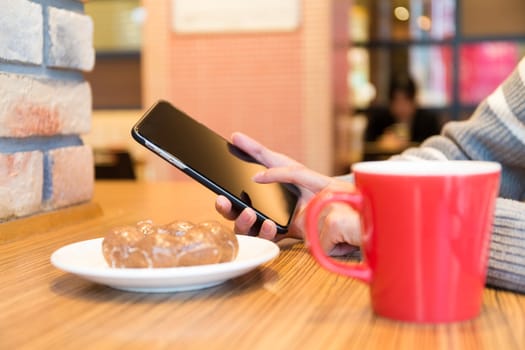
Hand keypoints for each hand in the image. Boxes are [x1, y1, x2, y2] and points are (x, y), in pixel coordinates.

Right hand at [215, 132, 360, 255]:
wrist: (331, 198)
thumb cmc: (303, 180)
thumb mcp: (280, 162)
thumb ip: (258, 151)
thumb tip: (235, 137)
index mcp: (253, 196)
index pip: (232, 200)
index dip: (223, 202)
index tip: (220, 196)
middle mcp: (258, 212)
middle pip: (234, 217)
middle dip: (228, 212)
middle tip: (227, 203)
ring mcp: (269, 225)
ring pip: (247, 231)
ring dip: (244, 223)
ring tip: (250, 213)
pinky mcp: (283, 235)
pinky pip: (268, 238)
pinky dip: (266, 232)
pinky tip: (269, 224)